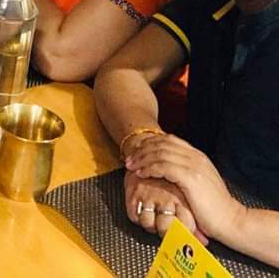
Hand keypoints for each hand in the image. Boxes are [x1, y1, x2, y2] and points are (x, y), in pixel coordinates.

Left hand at [126, 134, 245, 242]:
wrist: (231, 220)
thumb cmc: (212, 207)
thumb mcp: (199, 183)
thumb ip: (185, 171)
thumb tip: (165, 168)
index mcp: (198, 156)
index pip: (169, 139)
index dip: (150, 143)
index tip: (137, 152)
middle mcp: (196, 157)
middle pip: (162, 143)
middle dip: (142, 150)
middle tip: (129, 159)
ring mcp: (194, 166)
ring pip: (160, 153)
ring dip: (142, 159)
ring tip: (131, 167)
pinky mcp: (190, 178)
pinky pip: (163, 167)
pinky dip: (149, 168)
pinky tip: (141, 174)